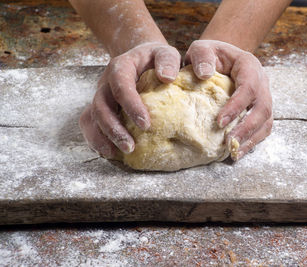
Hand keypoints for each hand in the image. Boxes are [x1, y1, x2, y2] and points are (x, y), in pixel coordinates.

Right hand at [80, 42, 180, 158]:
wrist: (141, 58)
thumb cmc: (156, 58)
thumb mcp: (165, 52)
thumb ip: (168, 60)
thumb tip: (167, 78)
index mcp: (121, 67)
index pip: (120, 85)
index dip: (130, 105)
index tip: (146, 124)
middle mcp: (106, 82)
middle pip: (101, 105)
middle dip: (113, 128)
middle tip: (130, 146)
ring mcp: (101, 96)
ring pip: (92, 117)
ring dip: (103, 137)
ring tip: (120, 153)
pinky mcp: (100, 108)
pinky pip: (89, 124)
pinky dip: (96, 139)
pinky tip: (110, 152)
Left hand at [185, 40, 272, 160]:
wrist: (220, 58)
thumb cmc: (209, 55)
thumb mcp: (202, 48)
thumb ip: (201, 57)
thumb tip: (204, 75)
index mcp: (249, 65)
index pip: (248, 87)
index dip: (236, 106)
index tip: (219, 122)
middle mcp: (261, 82)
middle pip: (263, 107)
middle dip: (247, 127)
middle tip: (229, 142)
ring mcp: (263, 97)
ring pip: (266, 121)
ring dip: (251, 139)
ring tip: (235, 153)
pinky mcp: (260, 110)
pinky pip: (263, 128)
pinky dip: (252, 142)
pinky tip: (238, 152)